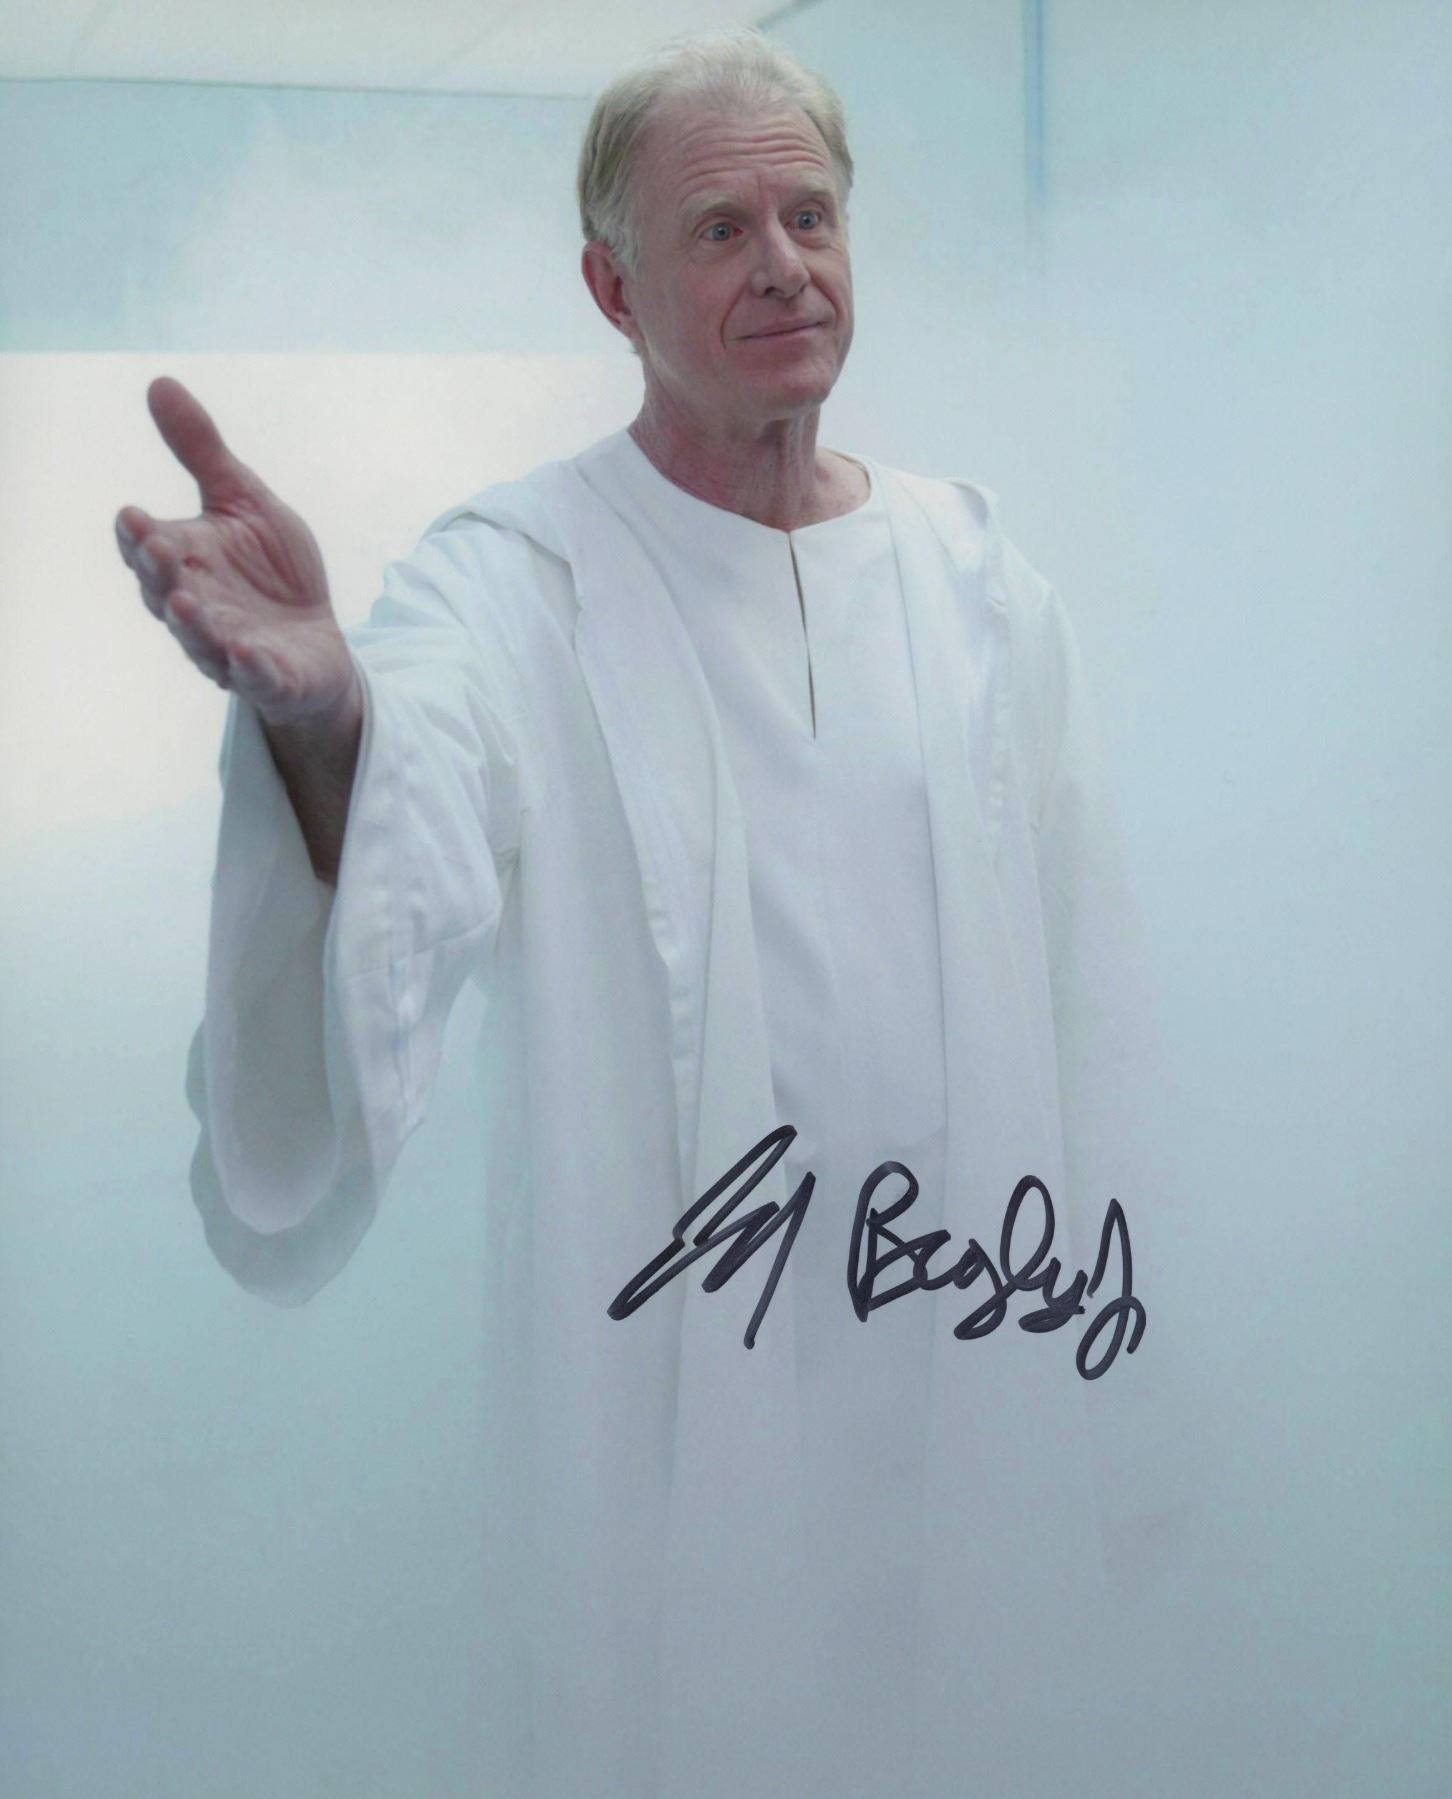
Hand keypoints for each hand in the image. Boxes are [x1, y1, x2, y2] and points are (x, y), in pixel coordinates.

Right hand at [115, 376, 358, 730]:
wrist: (315, 641)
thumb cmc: (271, 571)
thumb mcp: (244, 500)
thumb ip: (202, 451)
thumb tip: (159, 382)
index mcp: (185, 561)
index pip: (146, 548)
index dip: (138, 536)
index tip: (135, 516)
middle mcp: (197, 607)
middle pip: (163, 592)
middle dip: (159, 572)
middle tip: (159, 549)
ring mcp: (229, 648)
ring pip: (200, 640)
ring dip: (191, 623)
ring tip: (184, 602)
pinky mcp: (269, 679)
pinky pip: (256, 678)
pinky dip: (250, 669)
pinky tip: (249, 655)